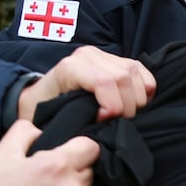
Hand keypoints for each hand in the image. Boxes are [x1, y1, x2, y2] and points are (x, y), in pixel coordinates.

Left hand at [18, 46, 156, 121]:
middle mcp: (87, 56)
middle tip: (116, 123)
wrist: (40, 95)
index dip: (112, 106)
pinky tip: (134, 104)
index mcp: (70, 68)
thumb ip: (67, 122)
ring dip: (136, 100)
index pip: (105, 81)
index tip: (104, 121)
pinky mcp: (116, 59)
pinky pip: (141, 70)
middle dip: (126, 107)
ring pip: (135, 74)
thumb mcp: (46, 117)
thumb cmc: (42, 109)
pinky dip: (144, 89)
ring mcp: (103, 55)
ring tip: (122, 115)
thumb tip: (94, 130)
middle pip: (124, 78)